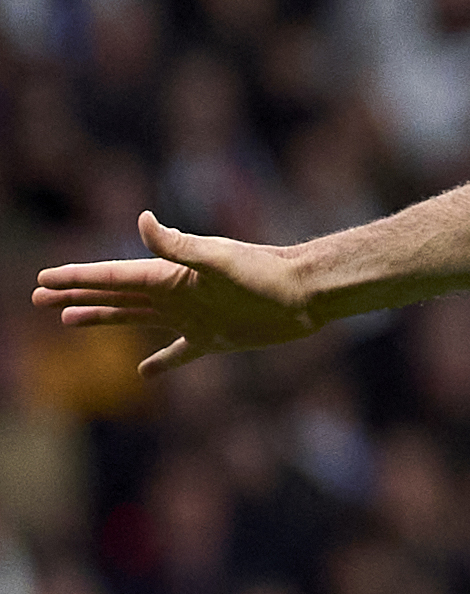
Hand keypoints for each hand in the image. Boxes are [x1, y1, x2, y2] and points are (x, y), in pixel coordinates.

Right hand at [30, 212, 318, 375]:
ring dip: (103, 318)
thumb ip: (178, 246)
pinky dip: (162, 362)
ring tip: (68, 322)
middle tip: (38, 299)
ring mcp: (193, 315)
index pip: (112, 275)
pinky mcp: (215, 338)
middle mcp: (176, 293)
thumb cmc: (266, 271)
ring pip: (135, 318)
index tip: (42, 280)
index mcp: (170, 274)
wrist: (306, 293)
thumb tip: (141, 220)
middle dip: (77, 296)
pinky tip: (144, 374)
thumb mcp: (219, 258)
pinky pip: (180, 352)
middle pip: (114, 294)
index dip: (76, 278)